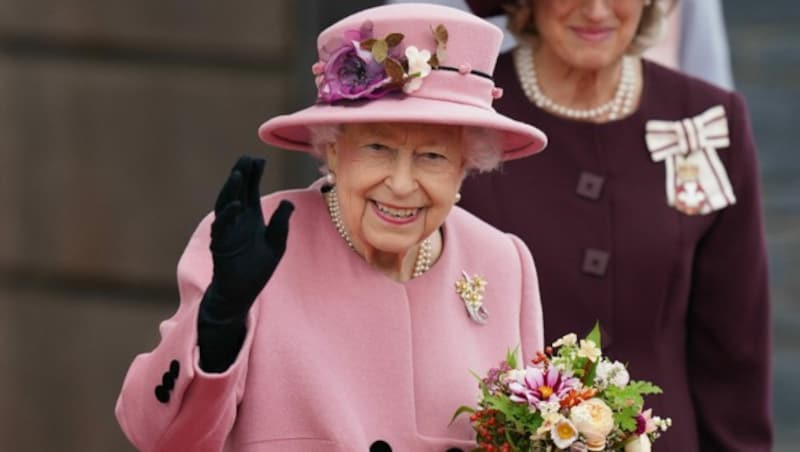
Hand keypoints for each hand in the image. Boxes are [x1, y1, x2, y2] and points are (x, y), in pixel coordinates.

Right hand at [207, 156, 293, 318]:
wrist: (242, 293)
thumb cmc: (257, 269)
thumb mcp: (276, 243)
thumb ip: (281, 223)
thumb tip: (289, 202)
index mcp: (251, 218)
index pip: (250, 191)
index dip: (253, 175)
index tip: (259, 159)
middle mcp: (237, 220)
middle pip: (237, 192)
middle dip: (241, 175)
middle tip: (246, 158)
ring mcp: (227, 231)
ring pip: (226, 204)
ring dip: (231, 189)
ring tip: (238, 174)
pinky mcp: (220, 245)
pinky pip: (222, 227)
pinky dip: (228, 215)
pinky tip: (237, 204)